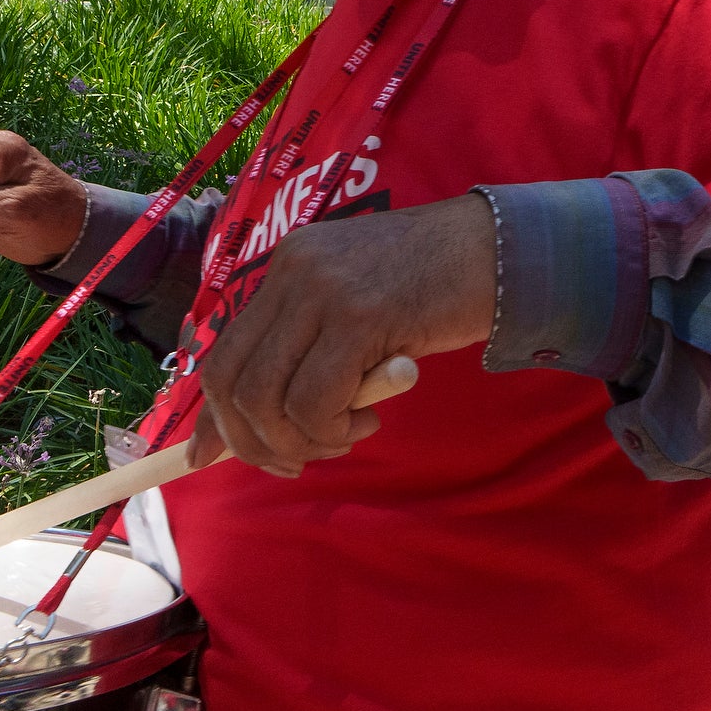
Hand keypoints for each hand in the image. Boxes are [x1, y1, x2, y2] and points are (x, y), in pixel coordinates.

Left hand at [189, 194, 499, 475]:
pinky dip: (334, 428)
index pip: (222, 352)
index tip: (207, 458)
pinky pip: (316, 401)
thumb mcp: (357, 306)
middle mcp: (294, 272)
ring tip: (346, 434)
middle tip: (296, 461)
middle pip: (232, 381)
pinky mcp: (360, 316)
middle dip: (254, 441)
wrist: (503, 249)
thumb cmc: (436, 286)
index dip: (213, 416)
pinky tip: (368, 418)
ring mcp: (324, 292)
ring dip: (302, 439)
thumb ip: (310, 347)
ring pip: (268, 398)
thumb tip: (254, 423)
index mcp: (287, 265)